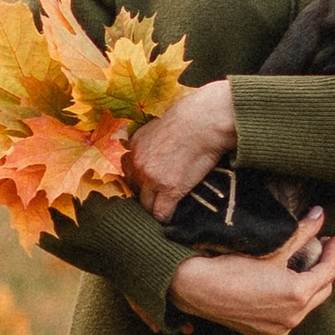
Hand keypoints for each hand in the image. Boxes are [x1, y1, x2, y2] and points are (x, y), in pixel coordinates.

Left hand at [128, 77, 238, 218]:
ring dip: (155, 207)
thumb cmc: (192, 116)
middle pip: (134, 189)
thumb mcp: (161, 123)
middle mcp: (138, 162)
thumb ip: (151, 139)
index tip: (148, 183)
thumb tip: (155, 149)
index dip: (139, 179)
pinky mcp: (169, 189)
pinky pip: (161, 213)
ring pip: (145, 205)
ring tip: (166, 209)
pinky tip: (172, 216)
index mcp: (135, 145)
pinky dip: (166, 217)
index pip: (128, 171)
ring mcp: (151, 177)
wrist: (206, 121)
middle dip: (145, 194)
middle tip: (159, 196)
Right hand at [169, 231, 334, 334]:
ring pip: (306, 306)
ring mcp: (279, 330)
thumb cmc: (232, 266)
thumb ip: (302, 233)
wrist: (197, 289)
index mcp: (298, 295)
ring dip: (309, 286)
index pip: (328, 271)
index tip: (333, 239)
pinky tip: (285, 286)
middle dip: (324, 269)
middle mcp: (292, 318)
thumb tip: (319, 215)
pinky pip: (289, 317)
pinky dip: (293, 302)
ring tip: (303, 265)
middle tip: (320, 250)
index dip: (333, 253)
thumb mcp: (273, 248)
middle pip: (322, 290)